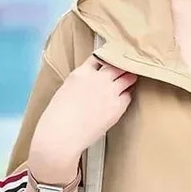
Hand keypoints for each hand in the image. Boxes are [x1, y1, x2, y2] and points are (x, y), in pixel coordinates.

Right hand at [29, 54, 137, 177]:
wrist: (62, 134)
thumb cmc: (58, 118)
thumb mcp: (66, 91)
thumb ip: (81, 83)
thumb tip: (90, 84)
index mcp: (81, 73)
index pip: (99, 57)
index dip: (107, 59)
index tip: (111, 61)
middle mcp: (97, 79)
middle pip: (117, 64)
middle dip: (122, 66)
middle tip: (127, 68)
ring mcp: (109, 91)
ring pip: (127, 77)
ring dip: (130, 77)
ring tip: (132, 78)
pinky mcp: (117, 106)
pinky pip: (128, 95)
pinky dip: (128, 94)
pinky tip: (126, 96)